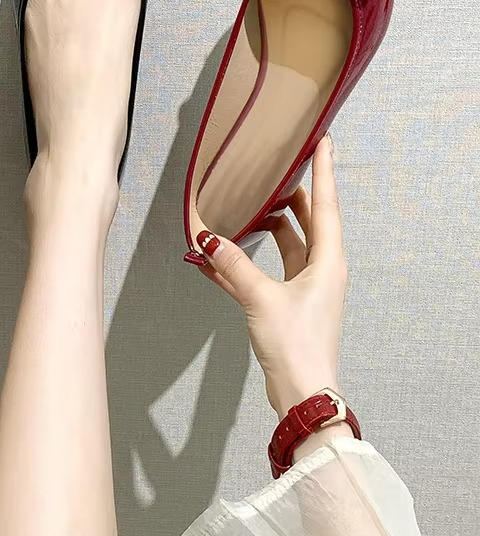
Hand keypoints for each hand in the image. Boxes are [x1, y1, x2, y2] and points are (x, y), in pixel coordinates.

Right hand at [196, 136, 347, 420]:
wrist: (302, 393)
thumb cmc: (296, 345)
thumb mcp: (261, 299)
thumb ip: (233, 266)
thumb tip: (208, 238)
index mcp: (328, 261)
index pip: (325, 206)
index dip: (323, 172)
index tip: (322, 141)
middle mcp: (321, 269)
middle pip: (308, 221)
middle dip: (292, 197)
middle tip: (275, 172)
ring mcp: (304, 287)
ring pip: (287, 245)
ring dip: (266, 229)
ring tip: (245, 209)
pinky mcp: (286, 304)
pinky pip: (265, 272)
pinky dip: (245, 264)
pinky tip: (216, 259)